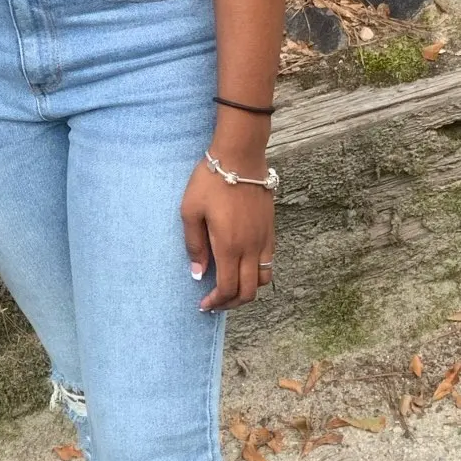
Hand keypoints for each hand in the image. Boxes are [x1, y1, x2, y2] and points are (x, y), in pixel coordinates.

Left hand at [181, 156, 275, 311]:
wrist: (240, 156)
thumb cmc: (211, 181)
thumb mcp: (190, 211)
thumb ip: (194, 245)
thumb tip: (198, 273)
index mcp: (229, 246)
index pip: (227, 288)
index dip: (216, 302)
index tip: (203, 305)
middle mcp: (251, 247)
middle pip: (249, 291)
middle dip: (232, 303)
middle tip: (216, 302)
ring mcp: (264, 239)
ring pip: (264, 279)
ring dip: (248, 290)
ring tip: (231, 287)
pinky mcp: (270, 229)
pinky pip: (269, 261)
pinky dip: (258, 273)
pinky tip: (242, 265)